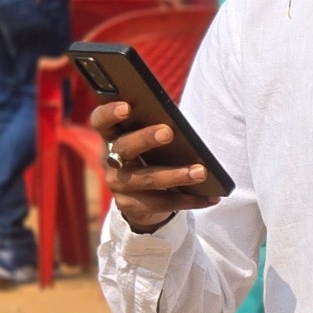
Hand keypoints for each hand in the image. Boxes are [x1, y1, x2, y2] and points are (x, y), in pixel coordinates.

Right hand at [91, 100, 207, 231]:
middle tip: (168, 132)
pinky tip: (211, 197)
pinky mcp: (130, 206)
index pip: (101, 121)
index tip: (126, 106)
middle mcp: (109, 160)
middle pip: (125, 147)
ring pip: (147, 179)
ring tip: (202, 172)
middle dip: (146, 138)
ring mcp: (118, 185)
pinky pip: (163, 203)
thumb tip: (180, 124)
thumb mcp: (147, 139)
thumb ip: (154, 126)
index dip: (109, 113)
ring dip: (177, 175)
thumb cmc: (150, 154)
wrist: (139, 196)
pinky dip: (190, 199)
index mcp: (111, 135)